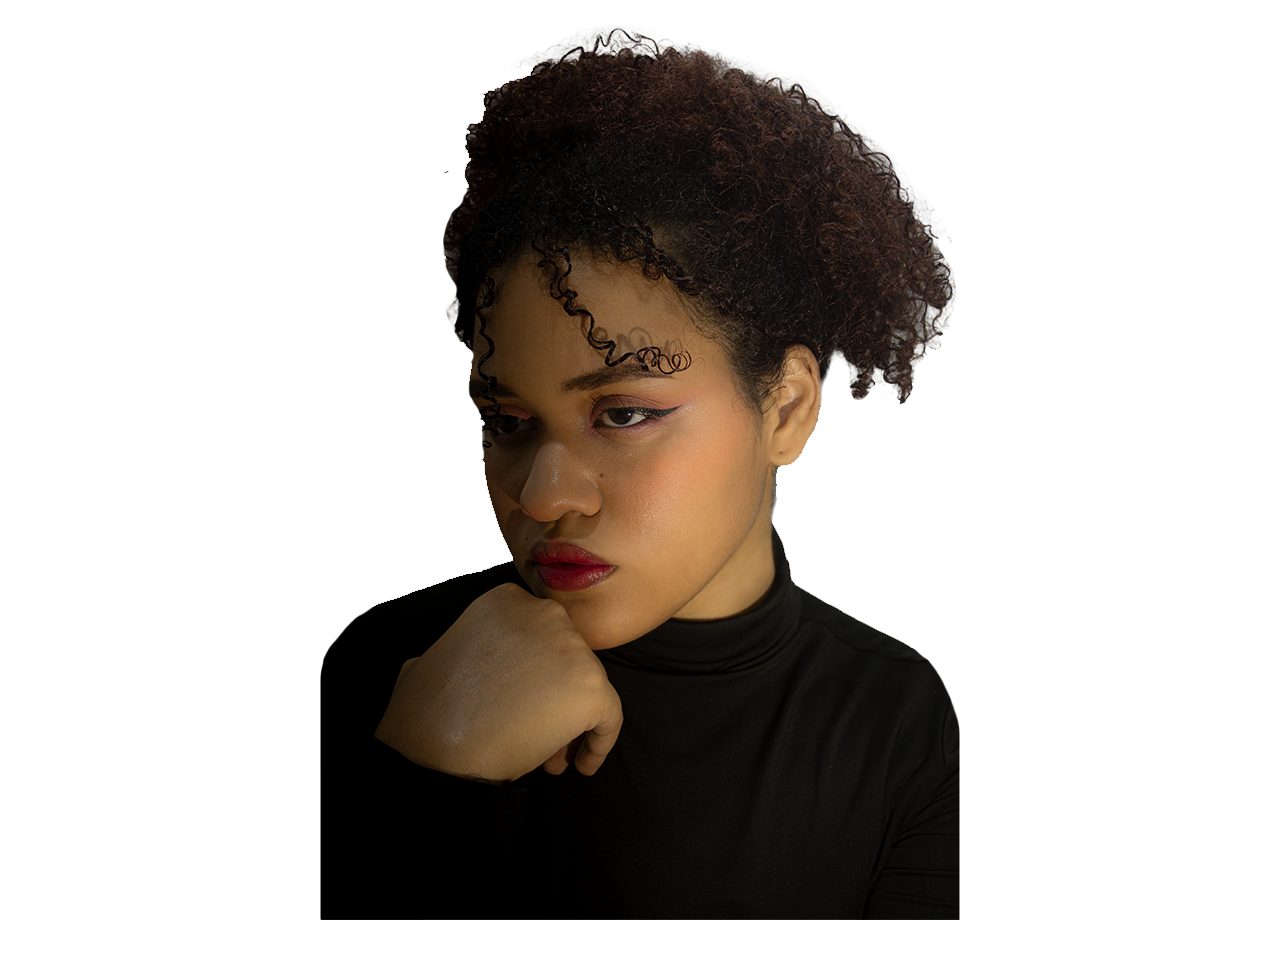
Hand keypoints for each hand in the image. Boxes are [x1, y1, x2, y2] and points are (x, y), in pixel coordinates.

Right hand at [374, 583, 623, 783]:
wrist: (433, 745)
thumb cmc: (425, 709)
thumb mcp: (437, 653)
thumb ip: (468, 646)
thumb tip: (472, 661)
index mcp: (508, 600)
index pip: (543, 639)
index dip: (537, 675)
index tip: (522, 703)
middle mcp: (545, 613)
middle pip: (569, 662)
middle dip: (555, 698)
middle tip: (536, 732)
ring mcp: (573, 648)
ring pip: (588, 690)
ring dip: (571, 723)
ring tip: (549, 757)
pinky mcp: (593, 688)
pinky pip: (609, 720)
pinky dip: (598, 743)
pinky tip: (576, 765)